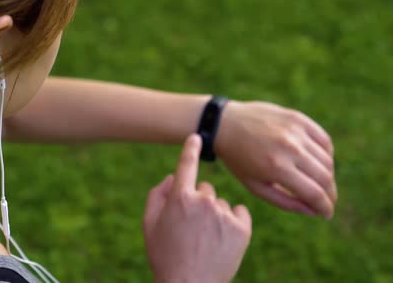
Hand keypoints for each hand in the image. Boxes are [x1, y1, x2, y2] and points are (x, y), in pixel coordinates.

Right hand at [143, 135, 251, 282]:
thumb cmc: (165, 256)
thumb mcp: (150, 225)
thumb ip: (158, 195)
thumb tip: (172, 177)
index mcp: (180, 198)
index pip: (187, 164)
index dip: (191, 148)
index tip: (197, 136)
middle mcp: (204, 201)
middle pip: (205, 188)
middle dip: (199, 201)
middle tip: (192, 226)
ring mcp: (225, 214)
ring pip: (221, 203)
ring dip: (215, 214)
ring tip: (206, 239)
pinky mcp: (242, 228)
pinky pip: (239, 212)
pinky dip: (233, 221)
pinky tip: (222, 238)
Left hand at [215, 101, 336, 218]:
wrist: (224, 124)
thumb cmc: (238, 159)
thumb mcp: (255, 186)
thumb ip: (285, 202)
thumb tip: (314, 211)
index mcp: (277, 168)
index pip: (315, 193)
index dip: (325, 208)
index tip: (327, 214)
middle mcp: (290, 148)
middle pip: (325, 178)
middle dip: (330, 195)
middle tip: (327, 201)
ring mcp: (295, 131)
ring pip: (327, 160)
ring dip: (328, 176)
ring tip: (319, 183)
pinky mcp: (298, 118)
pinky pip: (324, 140)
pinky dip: (327, 154)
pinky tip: (319, 162)